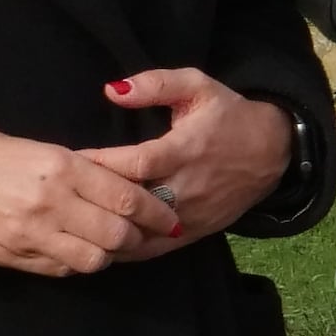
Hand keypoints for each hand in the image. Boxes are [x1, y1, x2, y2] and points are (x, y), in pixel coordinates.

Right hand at [0, 124, 167, 276]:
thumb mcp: (38, 148)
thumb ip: (80, 170)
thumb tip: (120, 186)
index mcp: (61, 167)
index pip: (127, 196)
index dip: (157, 211)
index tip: (171, 217)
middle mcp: (51, 203)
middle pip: (118, 234)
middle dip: (139, 237)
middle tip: (149, 235)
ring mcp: (32, 235)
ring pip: (94, 259)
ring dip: (110, 255)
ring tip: (114, 245)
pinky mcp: (16, 257)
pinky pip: (63, 269)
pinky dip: (79, 263)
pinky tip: (81, 251)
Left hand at [81, 68, 297, 251]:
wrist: (273, 152)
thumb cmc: (228, 115)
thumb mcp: (197, 86)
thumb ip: (155, 84)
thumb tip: (112, 91)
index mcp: (185, 150)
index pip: (136, 163)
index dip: (101, 165)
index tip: (70, 162)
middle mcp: (187, 187)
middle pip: (134, 204)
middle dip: (96, 201)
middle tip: (62, 196)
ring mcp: (191, 216)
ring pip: (140, 232)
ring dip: (107, 231)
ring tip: (73, 225)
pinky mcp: (195, 233)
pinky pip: (153, 249)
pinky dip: (125, 251)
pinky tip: (99, 245)